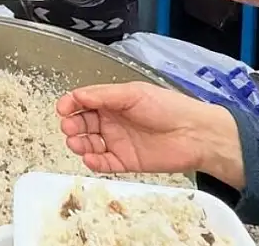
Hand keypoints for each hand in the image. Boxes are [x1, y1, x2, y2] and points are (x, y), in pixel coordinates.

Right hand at [56, 82, 245, 187]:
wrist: (195, 134)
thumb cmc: (169, 107)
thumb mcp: (133, 94)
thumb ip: (103, 95)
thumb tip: (77, 95)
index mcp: (113, 102)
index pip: (84, 102)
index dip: (71, 105)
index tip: (63, 109)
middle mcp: (113, 121)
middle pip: (83, 124)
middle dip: (73, 125)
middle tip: (70, 128)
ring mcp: (118, 142)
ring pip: (89, 145)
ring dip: (79, 144)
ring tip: (77, 143)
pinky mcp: (125, 162)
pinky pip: (103, 163)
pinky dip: (93, 162)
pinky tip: (90, 158)